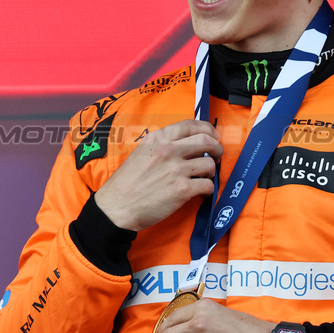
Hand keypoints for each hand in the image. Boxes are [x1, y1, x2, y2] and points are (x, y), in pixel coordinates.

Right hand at [94, 119, 220, 231]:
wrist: (117, 207)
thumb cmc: (126, 183)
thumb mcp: (140, 153)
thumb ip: (161, 146)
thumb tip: (186, 146)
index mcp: (158, 139)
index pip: (189, 125)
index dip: (207, 129)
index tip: (213, 136)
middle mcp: (168, 150)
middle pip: (206, 141)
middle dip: (217, 149)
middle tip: (216, 157)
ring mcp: (176, 169)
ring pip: (209, 164)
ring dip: (210, 172)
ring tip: (203, 179)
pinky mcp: (182, 189)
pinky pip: (207, 185)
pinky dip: (208, 190)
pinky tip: (201, 194)